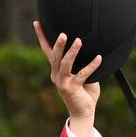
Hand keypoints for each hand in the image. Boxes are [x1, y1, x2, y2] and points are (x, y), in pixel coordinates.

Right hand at [33, 21, 101, 136]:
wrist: (84, 113)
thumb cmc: (84, 93)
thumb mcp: (82, 75)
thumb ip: (81, 64)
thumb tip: (90, 48)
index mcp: (56, 71)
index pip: (47, 51)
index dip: (42, 37)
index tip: (37, 23)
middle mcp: (57, 75)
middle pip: (54, 56)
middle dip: (58, 44)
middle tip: (63, 33)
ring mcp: (63, 82)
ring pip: (65, 64)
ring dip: (71, 52)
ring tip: (78, 41)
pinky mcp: (72, 89)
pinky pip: (82, 75)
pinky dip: (91, 66)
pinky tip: (98, 58)